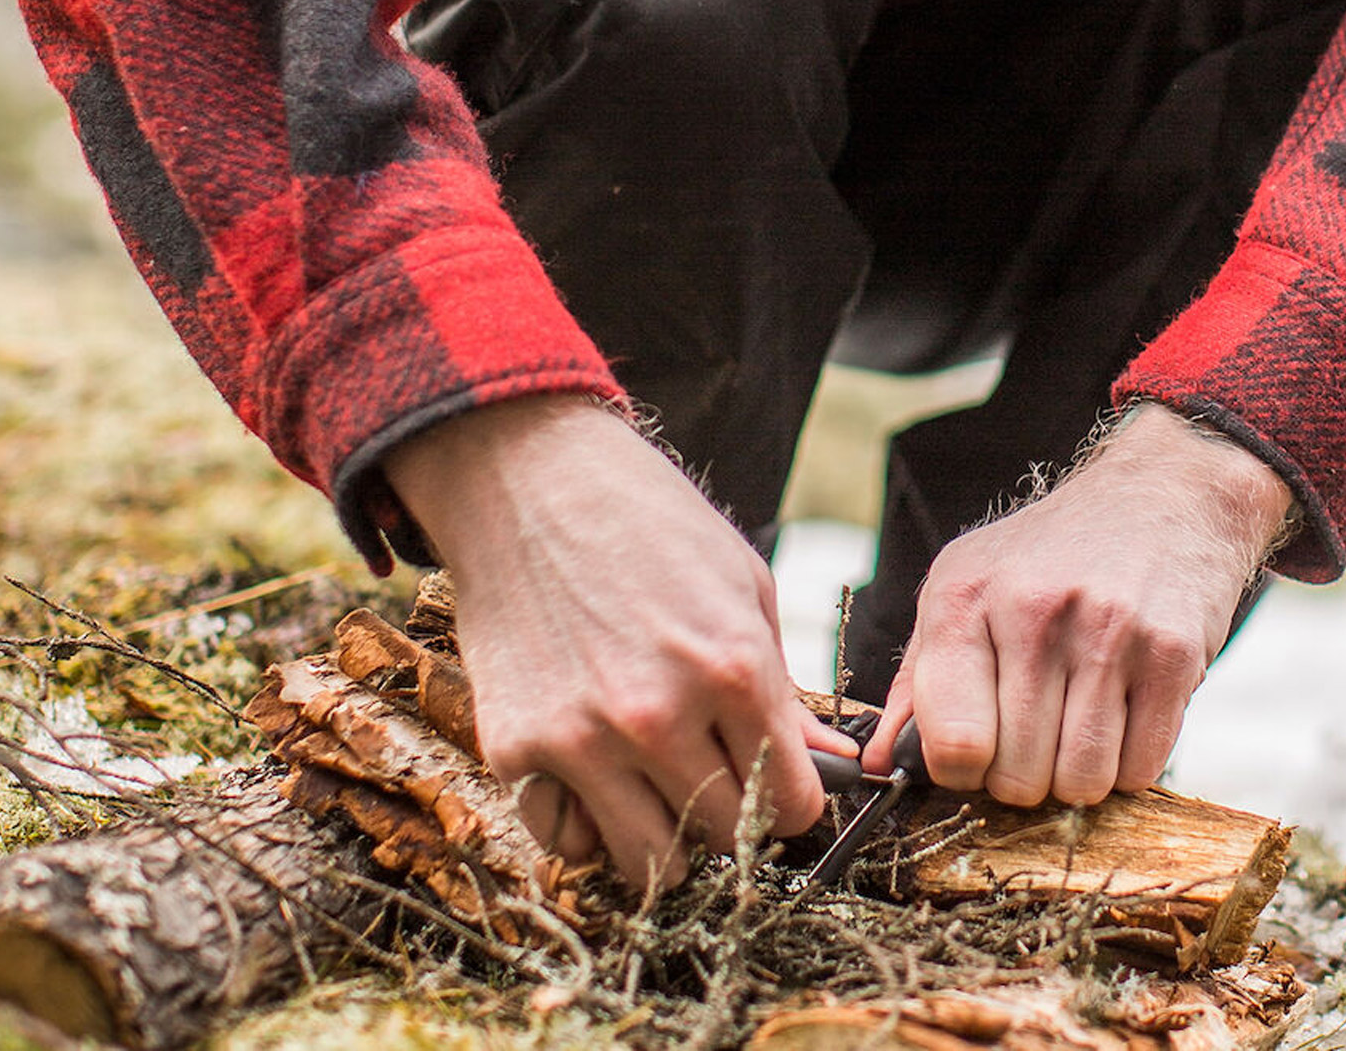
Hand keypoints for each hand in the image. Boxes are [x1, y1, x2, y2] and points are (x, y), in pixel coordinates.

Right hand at [385, 395, 852, 894]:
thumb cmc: (650, 523)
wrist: (531, 482)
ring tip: (663, 782)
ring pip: (651, 863)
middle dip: (737, 818)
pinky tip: (599, 774)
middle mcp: (658, 715)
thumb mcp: (743, 587)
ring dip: (669, 836)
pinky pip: (569, 842)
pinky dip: (589, 826)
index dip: (795, 800)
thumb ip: (785, 687)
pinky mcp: (515, 751)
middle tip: (721, 775)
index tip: (783, 785)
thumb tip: (831, 762)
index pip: (791, 803)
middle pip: (727, 840)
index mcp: (731, 667)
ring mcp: (581, 741)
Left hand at [865, 401, 1290, 807]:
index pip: (953, 745)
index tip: (979, 749)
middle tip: (1040, 729)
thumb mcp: (966, 586)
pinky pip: (1141, 770)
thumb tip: (877, 764)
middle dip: (1026, 775)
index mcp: (965, 597)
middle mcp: (1034, 609)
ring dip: (1081, 774)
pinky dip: (1130, 763)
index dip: (963, 770)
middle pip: (1019, 778)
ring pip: (1082, 783)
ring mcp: (1109, 630)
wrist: (1159, 496)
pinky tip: (1125, 711)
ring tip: (1082, 719)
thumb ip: (919, 679)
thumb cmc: (1050, 554)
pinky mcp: (1173, 654)